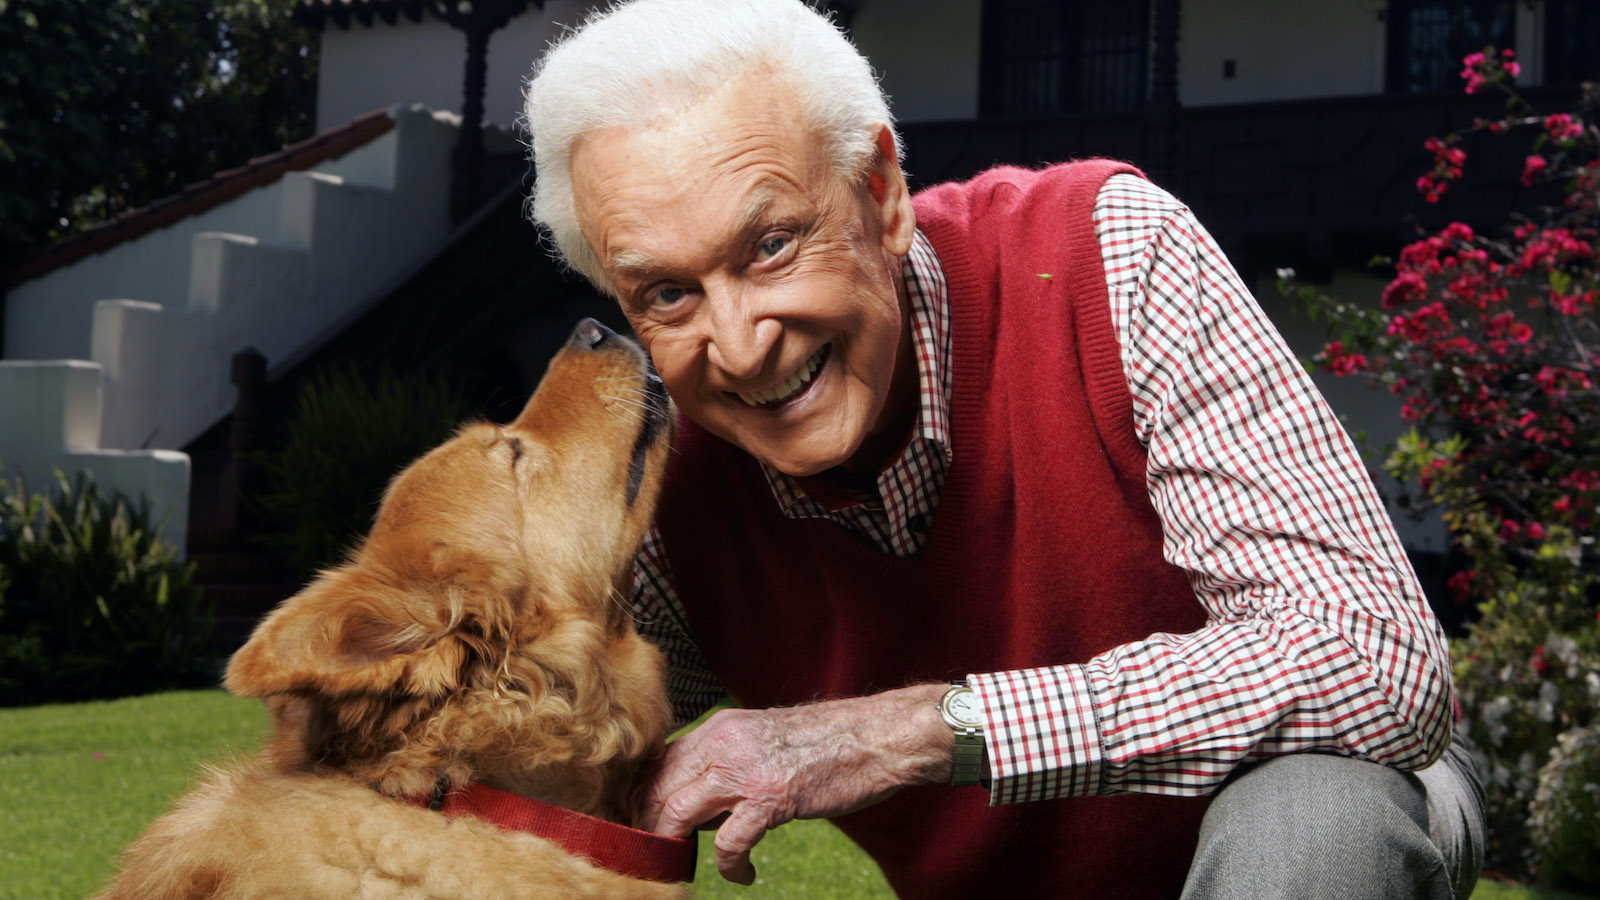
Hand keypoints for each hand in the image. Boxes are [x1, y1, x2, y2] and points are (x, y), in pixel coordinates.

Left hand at [639, 683, 953, 883]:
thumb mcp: (763, 738)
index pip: (658, 762)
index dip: (643, 797)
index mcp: (720, 727)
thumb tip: (699, 804)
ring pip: (677, 811)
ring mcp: (745, 770)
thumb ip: (727, 761)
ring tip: (684, 863)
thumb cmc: (827, 742)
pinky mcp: (772, 797)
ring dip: (673, 844)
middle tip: (660, 853)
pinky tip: (743, 875)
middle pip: (657, 787)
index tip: (644, 824)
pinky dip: (729, 867)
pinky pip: (729, 843)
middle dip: (650, 825)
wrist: (876, 735)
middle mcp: (723, 742)